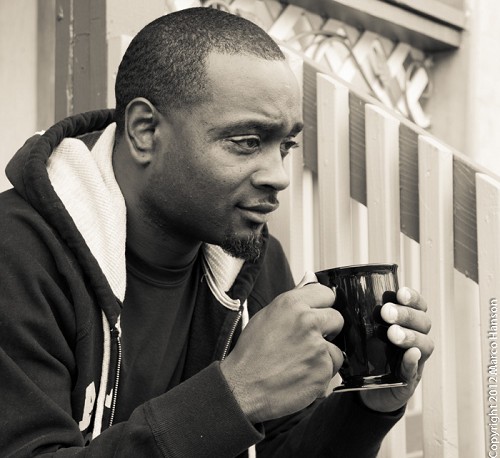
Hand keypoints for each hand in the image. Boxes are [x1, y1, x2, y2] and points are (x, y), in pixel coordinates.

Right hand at [220, 272, 343, 422]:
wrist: (242, 386)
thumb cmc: (250, 354)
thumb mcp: (265, 317)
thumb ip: (292, 302)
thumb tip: (310, 282)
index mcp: (291, 304)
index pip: (326, 293)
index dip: (322, 306)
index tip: (319, 314)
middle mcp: (307, 321)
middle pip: (337, 318)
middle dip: (327, 330)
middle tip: (309, 342)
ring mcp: (317, 346)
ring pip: (336, 348)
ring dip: (324, 356)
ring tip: (300, 363)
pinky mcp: (323, 369)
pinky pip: (332, 369)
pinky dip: (321, 375)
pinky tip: (301, 375)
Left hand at [360, 287, 433, 411]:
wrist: (366, 388)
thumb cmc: (364, 352)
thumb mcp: (360, 332)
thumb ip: (355, 316)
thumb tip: (333, 295)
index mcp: (405, 322)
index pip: (417, 305)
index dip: (412, 298)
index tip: (400, 293)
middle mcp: (415, 337)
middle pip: (422, 321)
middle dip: (406, 314)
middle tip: (386, 313)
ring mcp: (415, 358)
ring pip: (424, 343)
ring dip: (410, 336)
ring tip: (393, 333)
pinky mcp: (409, 379)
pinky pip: (415, 370)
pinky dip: (412, 361)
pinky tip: (410, 355)